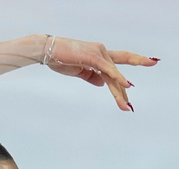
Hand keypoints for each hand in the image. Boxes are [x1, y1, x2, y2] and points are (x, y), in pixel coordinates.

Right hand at [42, 36, 156, 110]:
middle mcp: (102, 52)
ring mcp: (98, 53)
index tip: (131, 89)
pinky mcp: (93, 56)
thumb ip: (91, 76)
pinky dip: (118, 77)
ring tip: (126, 107)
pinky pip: (108, 70)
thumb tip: (102, 84)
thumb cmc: (60, 59)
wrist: (47, 51)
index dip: (129, 70)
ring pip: (113, 76)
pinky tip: (126, 86)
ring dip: (120, 93)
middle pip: (117, 74)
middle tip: (129, 107)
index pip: (117, 64)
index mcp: (99, 55)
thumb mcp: (78, 70)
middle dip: (123, 92)